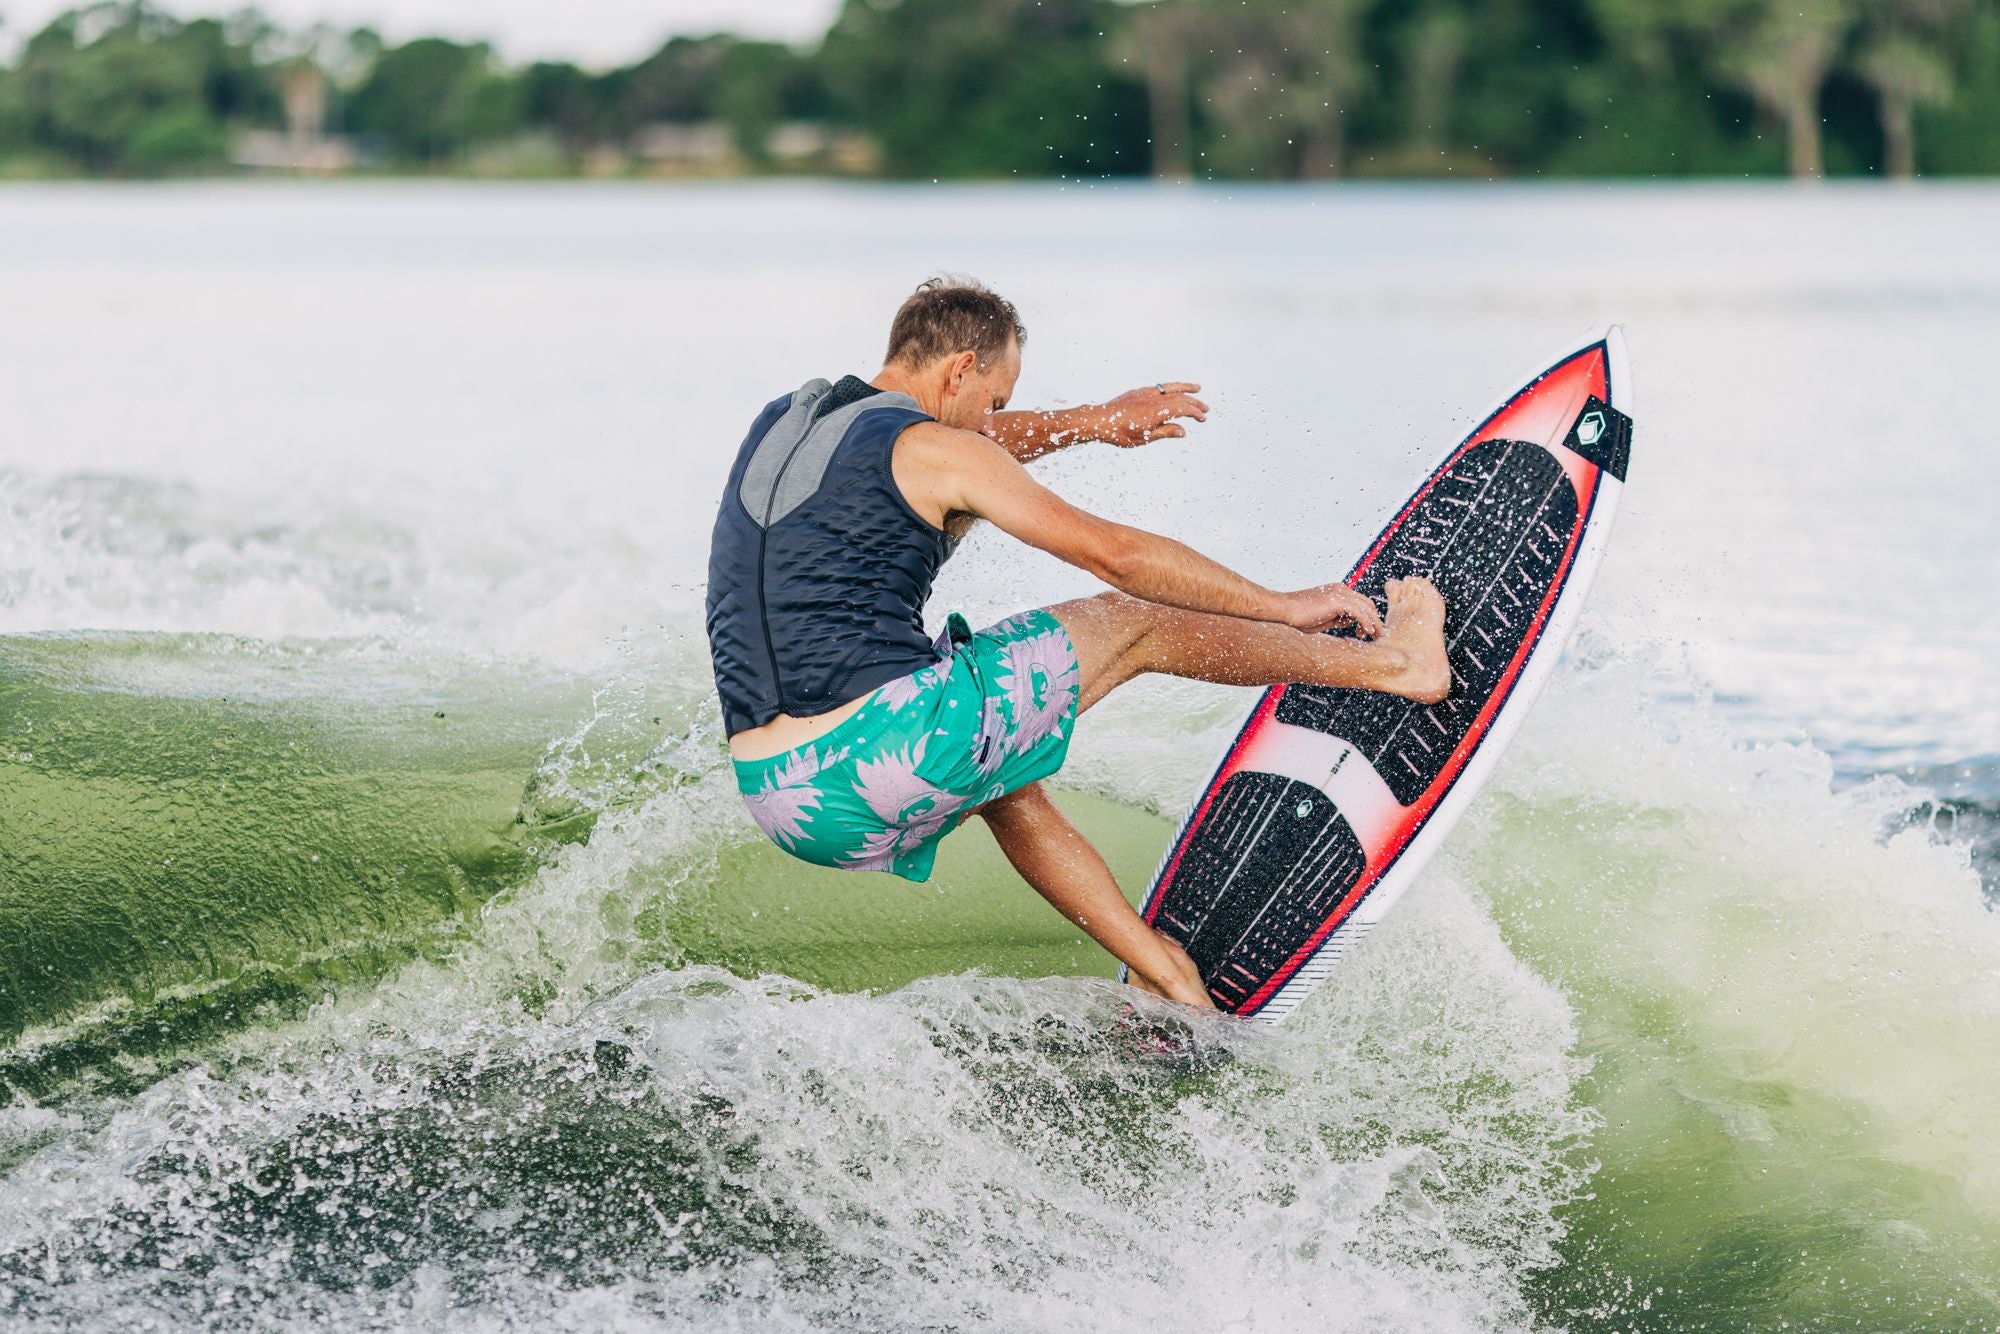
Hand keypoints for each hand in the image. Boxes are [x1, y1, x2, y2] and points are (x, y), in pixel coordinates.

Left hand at [1090, 382, 1208, 447]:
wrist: (1099, 421)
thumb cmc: (1120, 433)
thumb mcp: (1144, 438)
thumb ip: (1165, 432)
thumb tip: (1183, 431)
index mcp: (1156, 412)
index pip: (1182, 408)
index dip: (1194, 413)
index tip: (1203, 418)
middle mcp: (1153, 399)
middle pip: (1180, 397)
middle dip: (1194, 402)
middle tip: (1206, 409)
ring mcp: (1145, 393)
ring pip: (1170, 388)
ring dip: (1185, 388)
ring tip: (1197, 389)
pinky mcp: (1139, 391)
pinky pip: (1160, 386)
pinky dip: (1171, 387)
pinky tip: (1175, 389)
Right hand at [1276, 583, 1383, 637]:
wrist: (1285, 609)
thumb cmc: (1299, 616)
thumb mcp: (1324, 619)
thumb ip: (1338, 619)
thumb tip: (1349, 623)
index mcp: (1338, 592)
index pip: (1360, 602)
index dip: (1367, 618)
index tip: (1365, 632)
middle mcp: (1341, 590)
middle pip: (1367, 604)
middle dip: (1375, 620)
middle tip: (1377, 635)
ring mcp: (1340, 593)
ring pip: (1366, 607)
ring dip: (1374, 623)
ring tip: (1377, 636)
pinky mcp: (1338, 601)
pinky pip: (1359, 612)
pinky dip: (1366, 622)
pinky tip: (1367, 632)